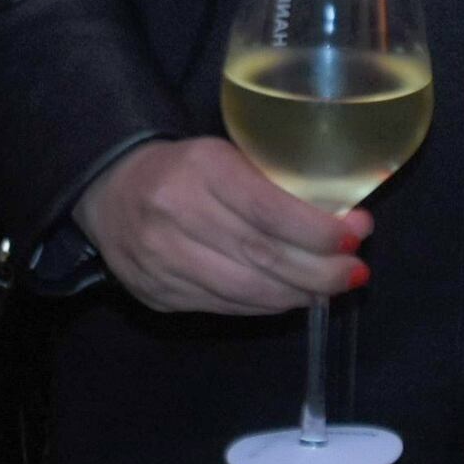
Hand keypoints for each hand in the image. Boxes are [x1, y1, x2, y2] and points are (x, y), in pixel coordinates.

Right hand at [73, 137, 366, 317]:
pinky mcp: (157, 294)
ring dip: (298, 294)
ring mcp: (162, 261)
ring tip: (330, 288)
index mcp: (201, 168)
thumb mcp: (225, 155)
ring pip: (245, 291)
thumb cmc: (184, 168)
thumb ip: (272, 184)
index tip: (356, 235)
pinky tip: (289, 296)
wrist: (107, 189)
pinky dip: (265, 306)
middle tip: (354, 271)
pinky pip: (224, 307)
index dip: (317, 231)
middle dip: (320, 271)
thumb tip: (341, 219)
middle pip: (263, 256)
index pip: (269, 210)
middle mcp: (177, 215)